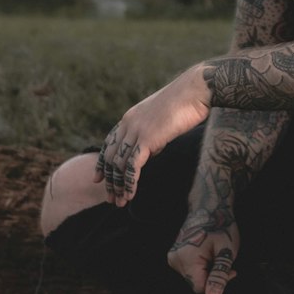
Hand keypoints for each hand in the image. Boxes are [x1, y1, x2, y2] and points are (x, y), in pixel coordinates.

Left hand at [94, 65, 210, 204]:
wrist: (195, 90)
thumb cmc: (185, 102)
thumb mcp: (162, 119)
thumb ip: (152, 135)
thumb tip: (150, 151)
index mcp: (130, 118)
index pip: (108, 143)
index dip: (102, 162)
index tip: (98, 178)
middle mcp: (128, 124)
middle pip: (111, 157)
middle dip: (109, 180)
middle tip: (110, 197)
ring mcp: (136, 131)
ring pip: (119, 164)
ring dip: (118, 186)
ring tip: (119, 202)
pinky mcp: (147, 139)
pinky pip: (133, 166)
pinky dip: (130, 183)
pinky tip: (130, 195)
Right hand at [167, 214, 239, 293]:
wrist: (209, 208)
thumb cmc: (220, 226)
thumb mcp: (226, 252)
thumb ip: (219, 276)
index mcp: (186, 259)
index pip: (199, 289)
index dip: (216, 283)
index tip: (229, 271)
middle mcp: (175, 260)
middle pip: (196, 283)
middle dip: (212, 276)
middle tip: (223, 259)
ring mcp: (173, 258)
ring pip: (193, 278)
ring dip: (207, 271)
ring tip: (214, 254)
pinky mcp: (174, 257)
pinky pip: (189, 271)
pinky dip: (200, 267)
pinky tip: (207, 254)